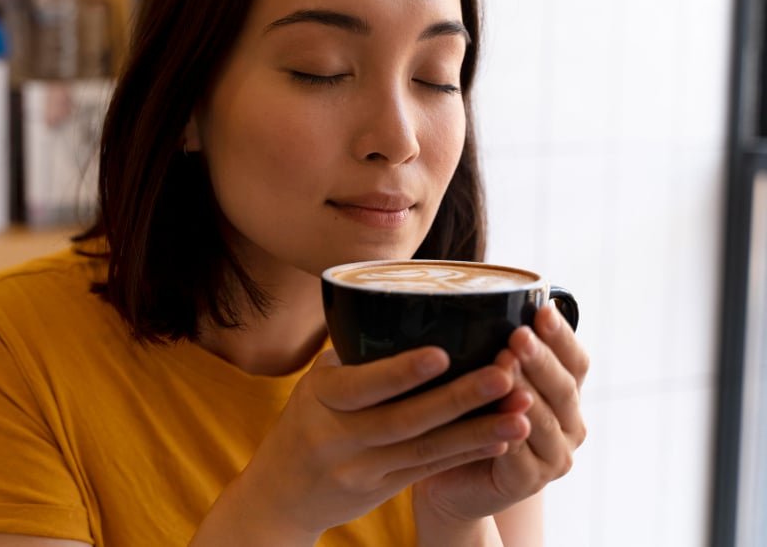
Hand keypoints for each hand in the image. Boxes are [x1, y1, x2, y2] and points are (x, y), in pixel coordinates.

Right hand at [212, 345, 533, 541]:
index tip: (443, 353)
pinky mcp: (380, 491)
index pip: (361, 385)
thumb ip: (357, 357)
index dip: (401, 372)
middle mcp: (337, 436)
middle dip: (458, 398)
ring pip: (426, 449)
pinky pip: (429, 470)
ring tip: (521, 411)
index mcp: (320, 396)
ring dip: (477, 430)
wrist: (281, 493)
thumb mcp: (317, 384)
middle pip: (404, 419)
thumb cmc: (307, 421)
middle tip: (503, 375)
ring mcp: (359, 469)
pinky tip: (501, 437)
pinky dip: (466, 452)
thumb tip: (411, 307)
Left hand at [413, 303, 589, 524]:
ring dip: (525, 392)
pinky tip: (498, 417)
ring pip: (543, 419)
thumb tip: (475, 295)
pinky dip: (508, 434)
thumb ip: (493, 347)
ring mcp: (554, 456)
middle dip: (540, 359)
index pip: (576, 360)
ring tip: (504, 368)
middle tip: (518, 335)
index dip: (562, 335)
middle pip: (563, 387)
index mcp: (565, 394)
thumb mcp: (482, 377)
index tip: (542, 308)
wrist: (449, 478)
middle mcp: (569, 424)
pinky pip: (520, 455)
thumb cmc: (466, 417)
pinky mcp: (528, 483)